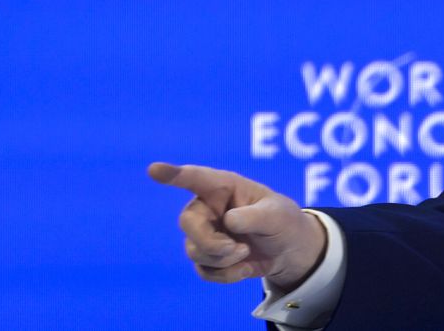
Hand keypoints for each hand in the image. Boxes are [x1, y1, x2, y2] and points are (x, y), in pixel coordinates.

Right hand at [148, 162, 326, 289]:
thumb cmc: (283, 221)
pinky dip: (226, 274)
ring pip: (194, 250)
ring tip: (246, 252)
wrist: (289, 251)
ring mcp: (205, 232)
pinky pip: (203, 270)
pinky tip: (244, 268)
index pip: (195, 178)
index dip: (173, 174)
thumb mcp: (278, 215)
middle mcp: (208, 207)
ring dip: (223, 259)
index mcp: (224, 187)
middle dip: (210, 241)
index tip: (154, 169)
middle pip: (187, 222)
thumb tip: (229, 221)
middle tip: (236, 248)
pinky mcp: (207, 256)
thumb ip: (254, 216)